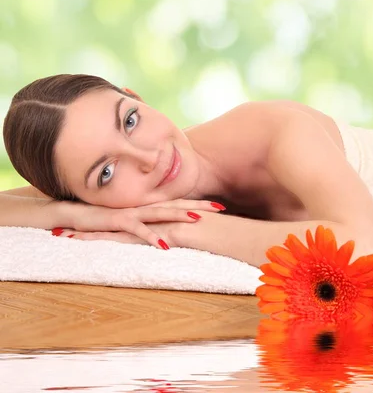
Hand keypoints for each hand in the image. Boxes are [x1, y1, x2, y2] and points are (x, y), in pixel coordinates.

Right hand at [52, 199, 225, 249]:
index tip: (220, 205)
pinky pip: (138, 230)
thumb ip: (150, 223)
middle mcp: (144, 207)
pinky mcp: (118, 221)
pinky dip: (151, 237)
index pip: (179, 203)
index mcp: (150, 206)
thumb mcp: (132, 222)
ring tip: (198, 219)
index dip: (199, 203)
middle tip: (221, 207)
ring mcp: (132, 212)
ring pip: (160, 213)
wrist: (75, 215)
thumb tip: (170, 233)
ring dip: (179, 216)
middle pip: (176, 205)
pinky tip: (164, 246)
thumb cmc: (105, 219)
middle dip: (199, 205)